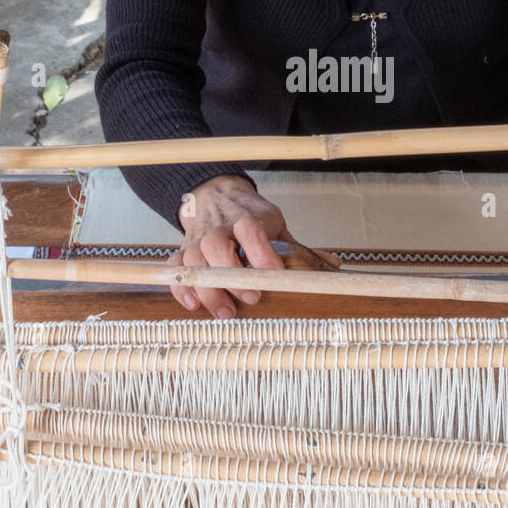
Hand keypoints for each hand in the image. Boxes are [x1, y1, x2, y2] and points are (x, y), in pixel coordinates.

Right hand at [167, 175, 338, 316]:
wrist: (217, 195)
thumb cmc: (249, 216)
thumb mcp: (277, 225)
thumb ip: (299, 248)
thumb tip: (331, 266)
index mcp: (248, 218)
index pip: (251, 229)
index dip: (261, 252)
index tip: (273, 274)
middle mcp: (219, 227)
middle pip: (217, 245)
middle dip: (233, 274)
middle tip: (252, 297)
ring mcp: (198, 239)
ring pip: (194, 261)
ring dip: (209, 288)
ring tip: (227, 311)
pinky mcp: (183, 250)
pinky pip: (175, 268)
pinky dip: (180, 286)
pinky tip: (193, 303)